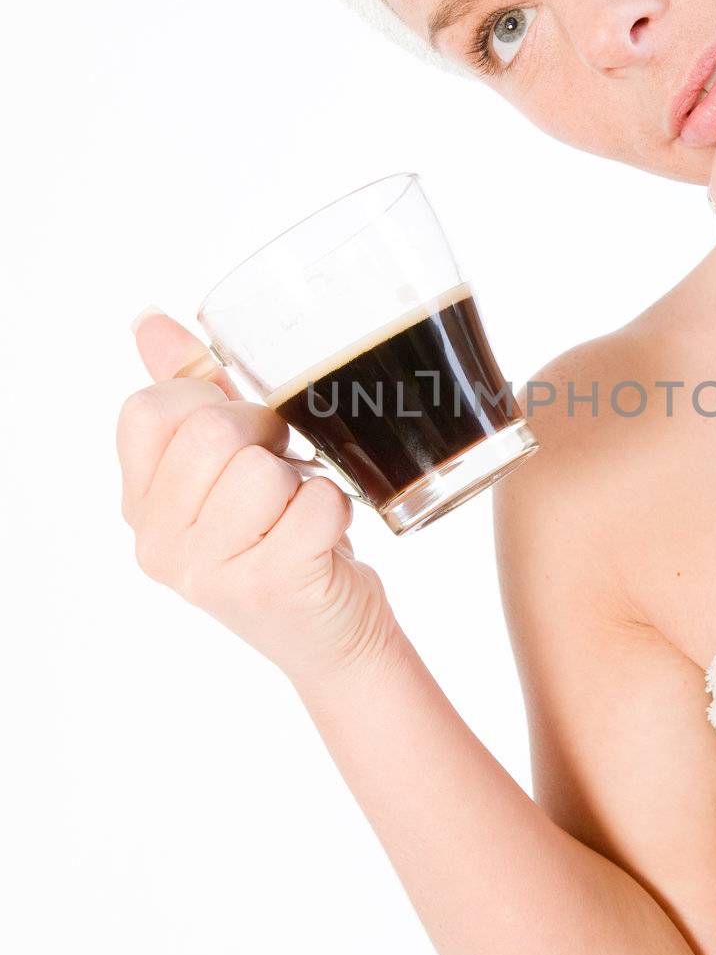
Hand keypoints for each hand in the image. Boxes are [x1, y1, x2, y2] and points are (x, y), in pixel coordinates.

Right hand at [116, 311, 403, 691]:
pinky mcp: (268, 586)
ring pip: (262, 470)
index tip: (240, 431)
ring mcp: (208, 571)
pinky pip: (314, 504)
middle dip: (266, 434)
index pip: (149, 410)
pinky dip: (335, 508)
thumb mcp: (228, 463)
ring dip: (302, 478)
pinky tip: (323, 537)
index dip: (211, 400)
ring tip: (298, 509)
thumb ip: (190, 391)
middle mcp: (159, 542)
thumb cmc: (281, 535)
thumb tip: (150, 321)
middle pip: (211, 433)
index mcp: (141, 503)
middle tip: (283, 467)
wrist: (332, 634)